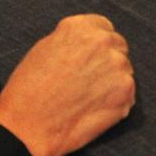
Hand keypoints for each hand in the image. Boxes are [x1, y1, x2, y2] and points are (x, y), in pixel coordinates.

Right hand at [0, 15, 134, 155]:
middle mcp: (101, 41)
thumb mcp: (44, 50)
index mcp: (79, 27)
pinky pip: (128, 95)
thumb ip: (71, 42)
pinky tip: (94, 112)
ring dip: (112, 84)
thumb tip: (87, 45)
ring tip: (87, 100)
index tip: (91, 59)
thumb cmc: (28, 92)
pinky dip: (116, 104)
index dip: (97, 46)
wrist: (27, 127)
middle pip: (118, 47)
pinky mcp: (125, 91)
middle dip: (107, 63)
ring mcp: (116, 65)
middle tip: (89, 84)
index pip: (103, 28)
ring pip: (124, 71)